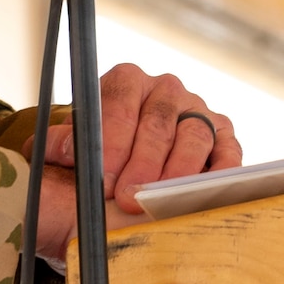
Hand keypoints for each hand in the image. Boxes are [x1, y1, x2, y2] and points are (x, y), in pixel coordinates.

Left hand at [32, 63, 241, 260]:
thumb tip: (55, 146)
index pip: (120, 100)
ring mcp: (198, 111)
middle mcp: (165, 89)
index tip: (104, 178)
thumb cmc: (93, 170)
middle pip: (158, 120)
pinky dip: (221, 171)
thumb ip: (62, 146)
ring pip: (193, 135)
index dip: (112, 141)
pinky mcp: (223, 138)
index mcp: (126, 81)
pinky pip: (228, 151)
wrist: (116, 192)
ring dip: (175, 172)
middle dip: (142, 163)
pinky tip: (204, 192)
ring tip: (158, 202)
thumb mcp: (70, 155)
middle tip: (127, 197)